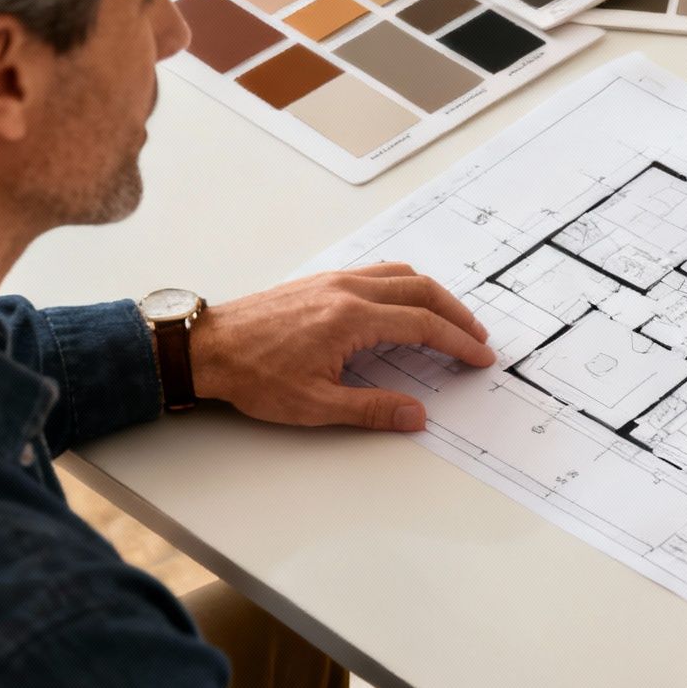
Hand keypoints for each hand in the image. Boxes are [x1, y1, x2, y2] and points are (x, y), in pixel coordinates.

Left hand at [191, 263, 494, 430]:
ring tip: (450, 318)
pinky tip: (405, 303)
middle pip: (422, 291)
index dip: (458, 342)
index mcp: (352, 318)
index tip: (479, 356)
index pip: (423, 325)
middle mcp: (348, 290)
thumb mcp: (314, 405)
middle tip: (478, 337)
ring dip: (434, 295)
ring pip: (401, 274)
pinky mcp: (322, 281)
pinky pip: (378, 272)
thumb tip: (416, 416)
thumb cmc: (253, 374)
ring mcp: (334, 280)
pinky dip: (406, 285)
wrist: (207, 347)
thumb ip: (371, 409)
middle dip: (457, 314)